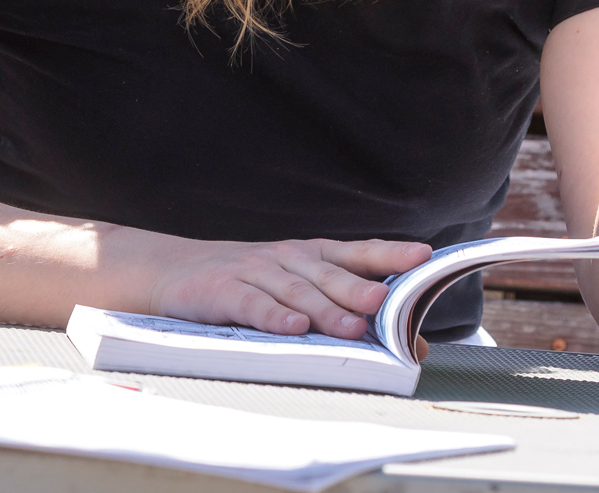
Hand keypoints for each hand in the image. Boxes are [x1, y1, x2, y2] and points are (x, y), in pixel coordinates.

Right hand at [147, 237, 430, 340]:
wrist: (174, 271)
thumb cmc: (250, 283)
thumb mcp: (298, 292)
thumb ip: (352, 313)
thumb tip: (418, 346)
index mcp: (311, 256)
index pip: (357, 252)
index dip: (389, 254)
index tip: (423, 256)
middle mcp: (288, 259)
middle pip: (328, 273)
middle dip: (358, 287)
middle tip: (383, 302)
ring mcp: (255, 272)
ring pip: (295, 291)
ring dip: (324, 308)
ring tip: (350, 326)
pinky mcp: (223, 291)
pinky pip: (252, 304)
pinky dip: (273, 316)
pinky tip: (292, 328)